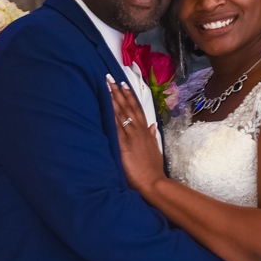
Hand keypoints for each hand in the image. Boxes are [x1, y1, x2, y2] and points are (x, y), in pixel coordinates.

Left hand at [106, 74, 164, 191]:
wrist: (153, 182)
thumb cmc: (153, 169)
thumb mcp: (155, 150)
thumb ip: (152, 137)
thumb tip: (153, 126)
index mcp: (145, 132)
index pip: (137, 109)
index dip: (130, 96)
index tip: (123, 84)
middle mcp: (139, 131)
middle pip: (128, 107)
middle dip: (119, 92)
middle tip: (110, 78)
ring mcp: (131, 137)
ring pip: (122, 113)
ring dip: (114, 98)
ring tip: (107, 86)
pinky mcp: (124, 145)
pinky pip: (116, 128)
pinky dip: (111, 116)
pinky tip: (105, 106)